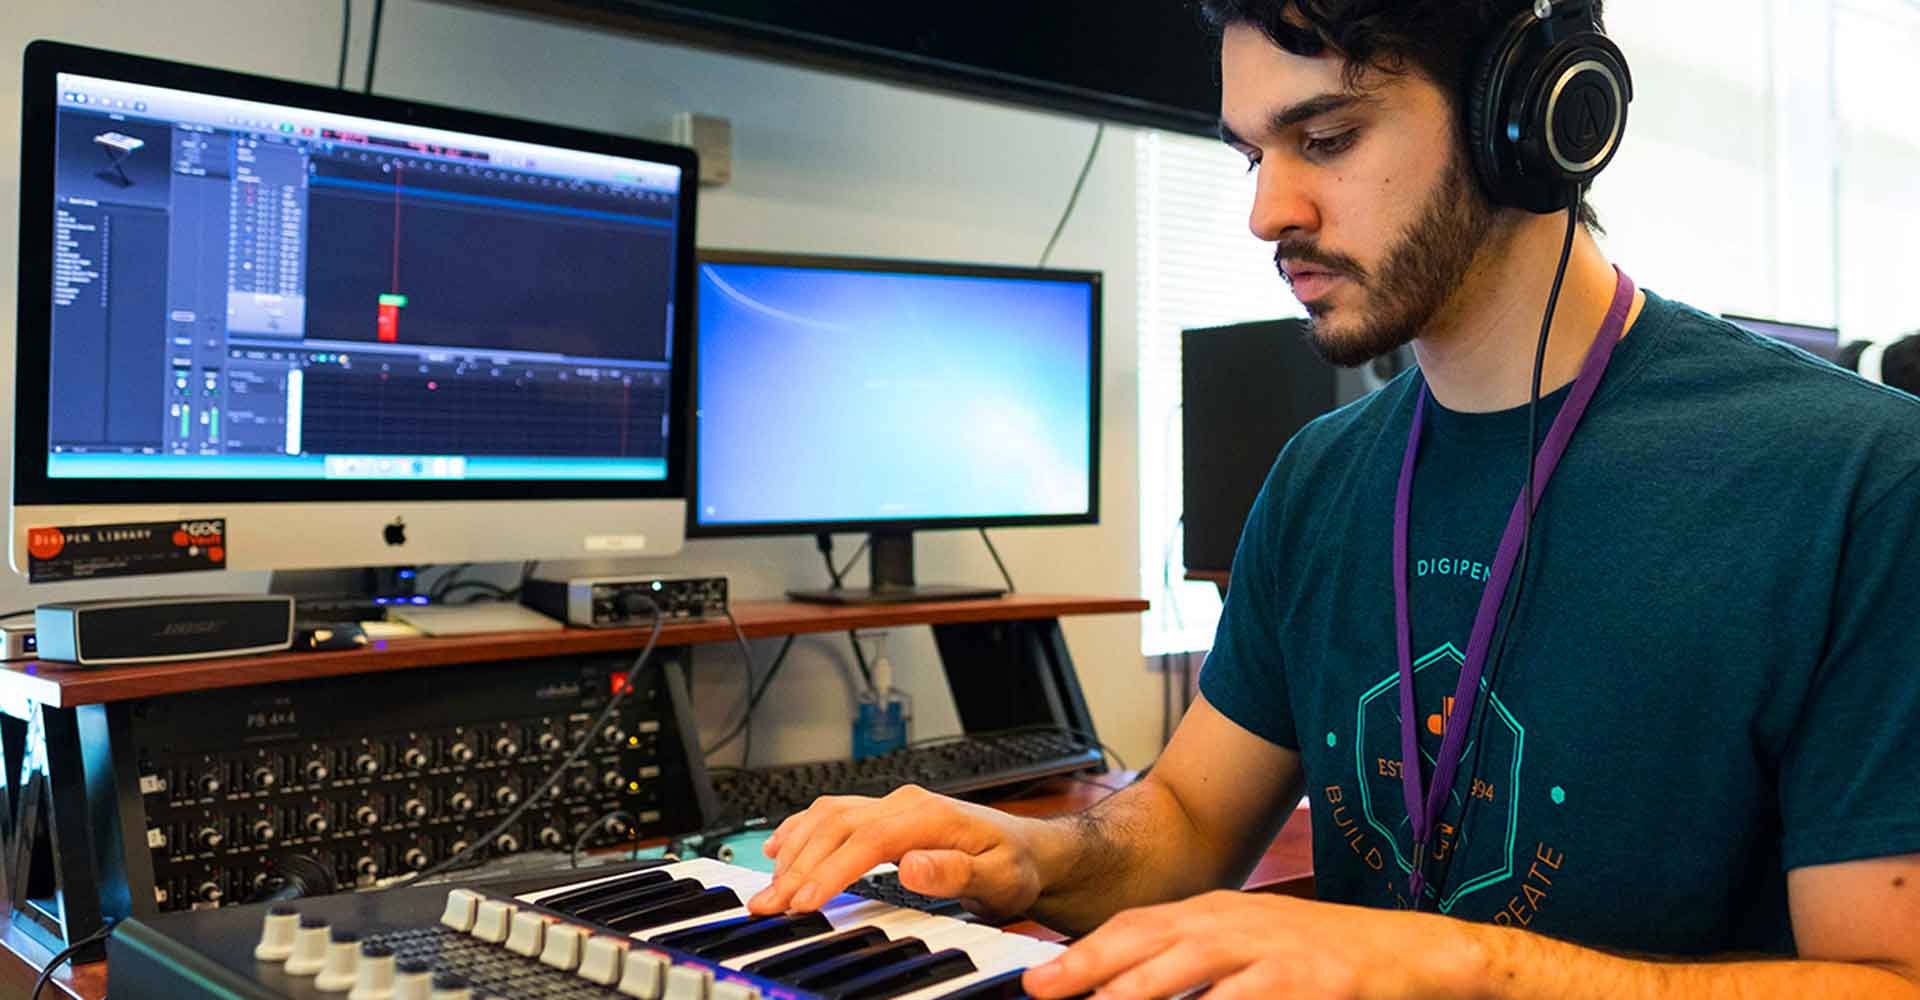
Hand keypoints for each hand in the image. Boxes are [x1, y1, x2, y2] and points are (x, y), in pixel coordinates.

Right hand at [747, 784, 1053, 920]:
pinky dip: (800, 831)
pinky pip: (832, 815)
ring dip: (793, 850)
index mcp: (928, 815)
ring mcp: (891, 806)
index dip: (831, 870)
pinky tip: (778, 848)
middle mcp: (904, 803)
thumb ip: (955, 871)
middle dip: (798, 867)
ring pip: (827, 818)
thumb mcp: (999, 877)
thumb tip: (911, 865)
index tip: (805, 902)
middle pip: (836, 827)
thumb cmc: (1015, 866)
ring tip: (768, 887)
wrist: (1029, 851)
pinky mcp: (884, 816)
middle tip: (769, 905)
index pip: (866, 840)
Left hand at [1021, 890, 1483, 999]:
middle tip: (1046, 991)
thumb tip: (1124, 985)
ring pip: (1195, 965)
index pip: (1137, 925)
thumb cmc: (1320, 954)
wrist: (1410, 952)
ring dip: (1144, 989)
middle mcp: (1237, 923)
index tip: (1040, 981)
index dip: (1087, 952)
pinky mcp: (1311, 980)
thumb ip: (1191, 959)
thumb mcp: (1248, 944)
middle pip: (1152, 939)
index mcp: (1216, 912)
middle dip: (1093, 965)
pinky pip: (1253, 999)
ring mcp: (1274, 950)